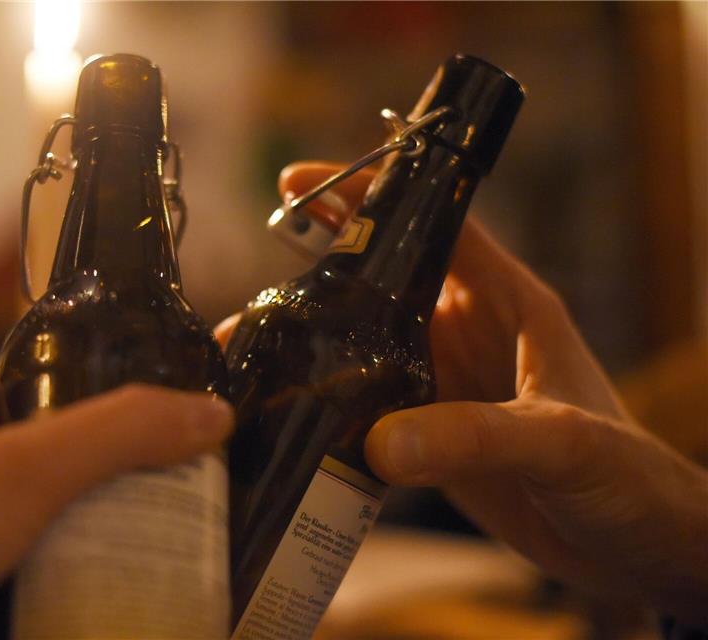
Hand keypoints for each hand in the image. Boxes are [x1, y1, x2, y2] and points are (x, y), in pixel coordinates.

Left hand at [0, 366, 233, 638]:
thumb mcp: (25, 468)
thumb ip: (120, 433)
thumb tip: (214, 413)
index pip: (2, 380)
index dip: (62, 383)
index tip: (119, 403)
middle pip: (16, 457)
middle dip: (79, 471)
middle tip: (148, 480)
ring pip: (11, 528)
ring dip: (64, 535)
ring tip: (139, 537)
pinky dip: (40, 589)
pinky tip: (91, 593)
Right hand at [218, 162, 707, 623]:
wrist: (637, 548)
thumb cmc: (628, 478)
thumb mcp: (560, 442)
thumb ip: (475, 435)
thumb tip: (379, 442)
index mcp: (507, 304)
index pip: (436, 224)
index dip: (373, 194)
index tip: (303, 183)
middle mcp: (466, 333)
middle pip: (381, 281)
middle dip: (317, 271)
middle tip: (252, 277)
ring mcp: (443, 383)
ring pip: (363, 346)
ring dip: (311, 345)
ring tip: (248, 350)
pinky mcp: (429, 431)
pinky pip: (366, 407)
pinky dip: (324, 406)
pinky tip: (282, 413)